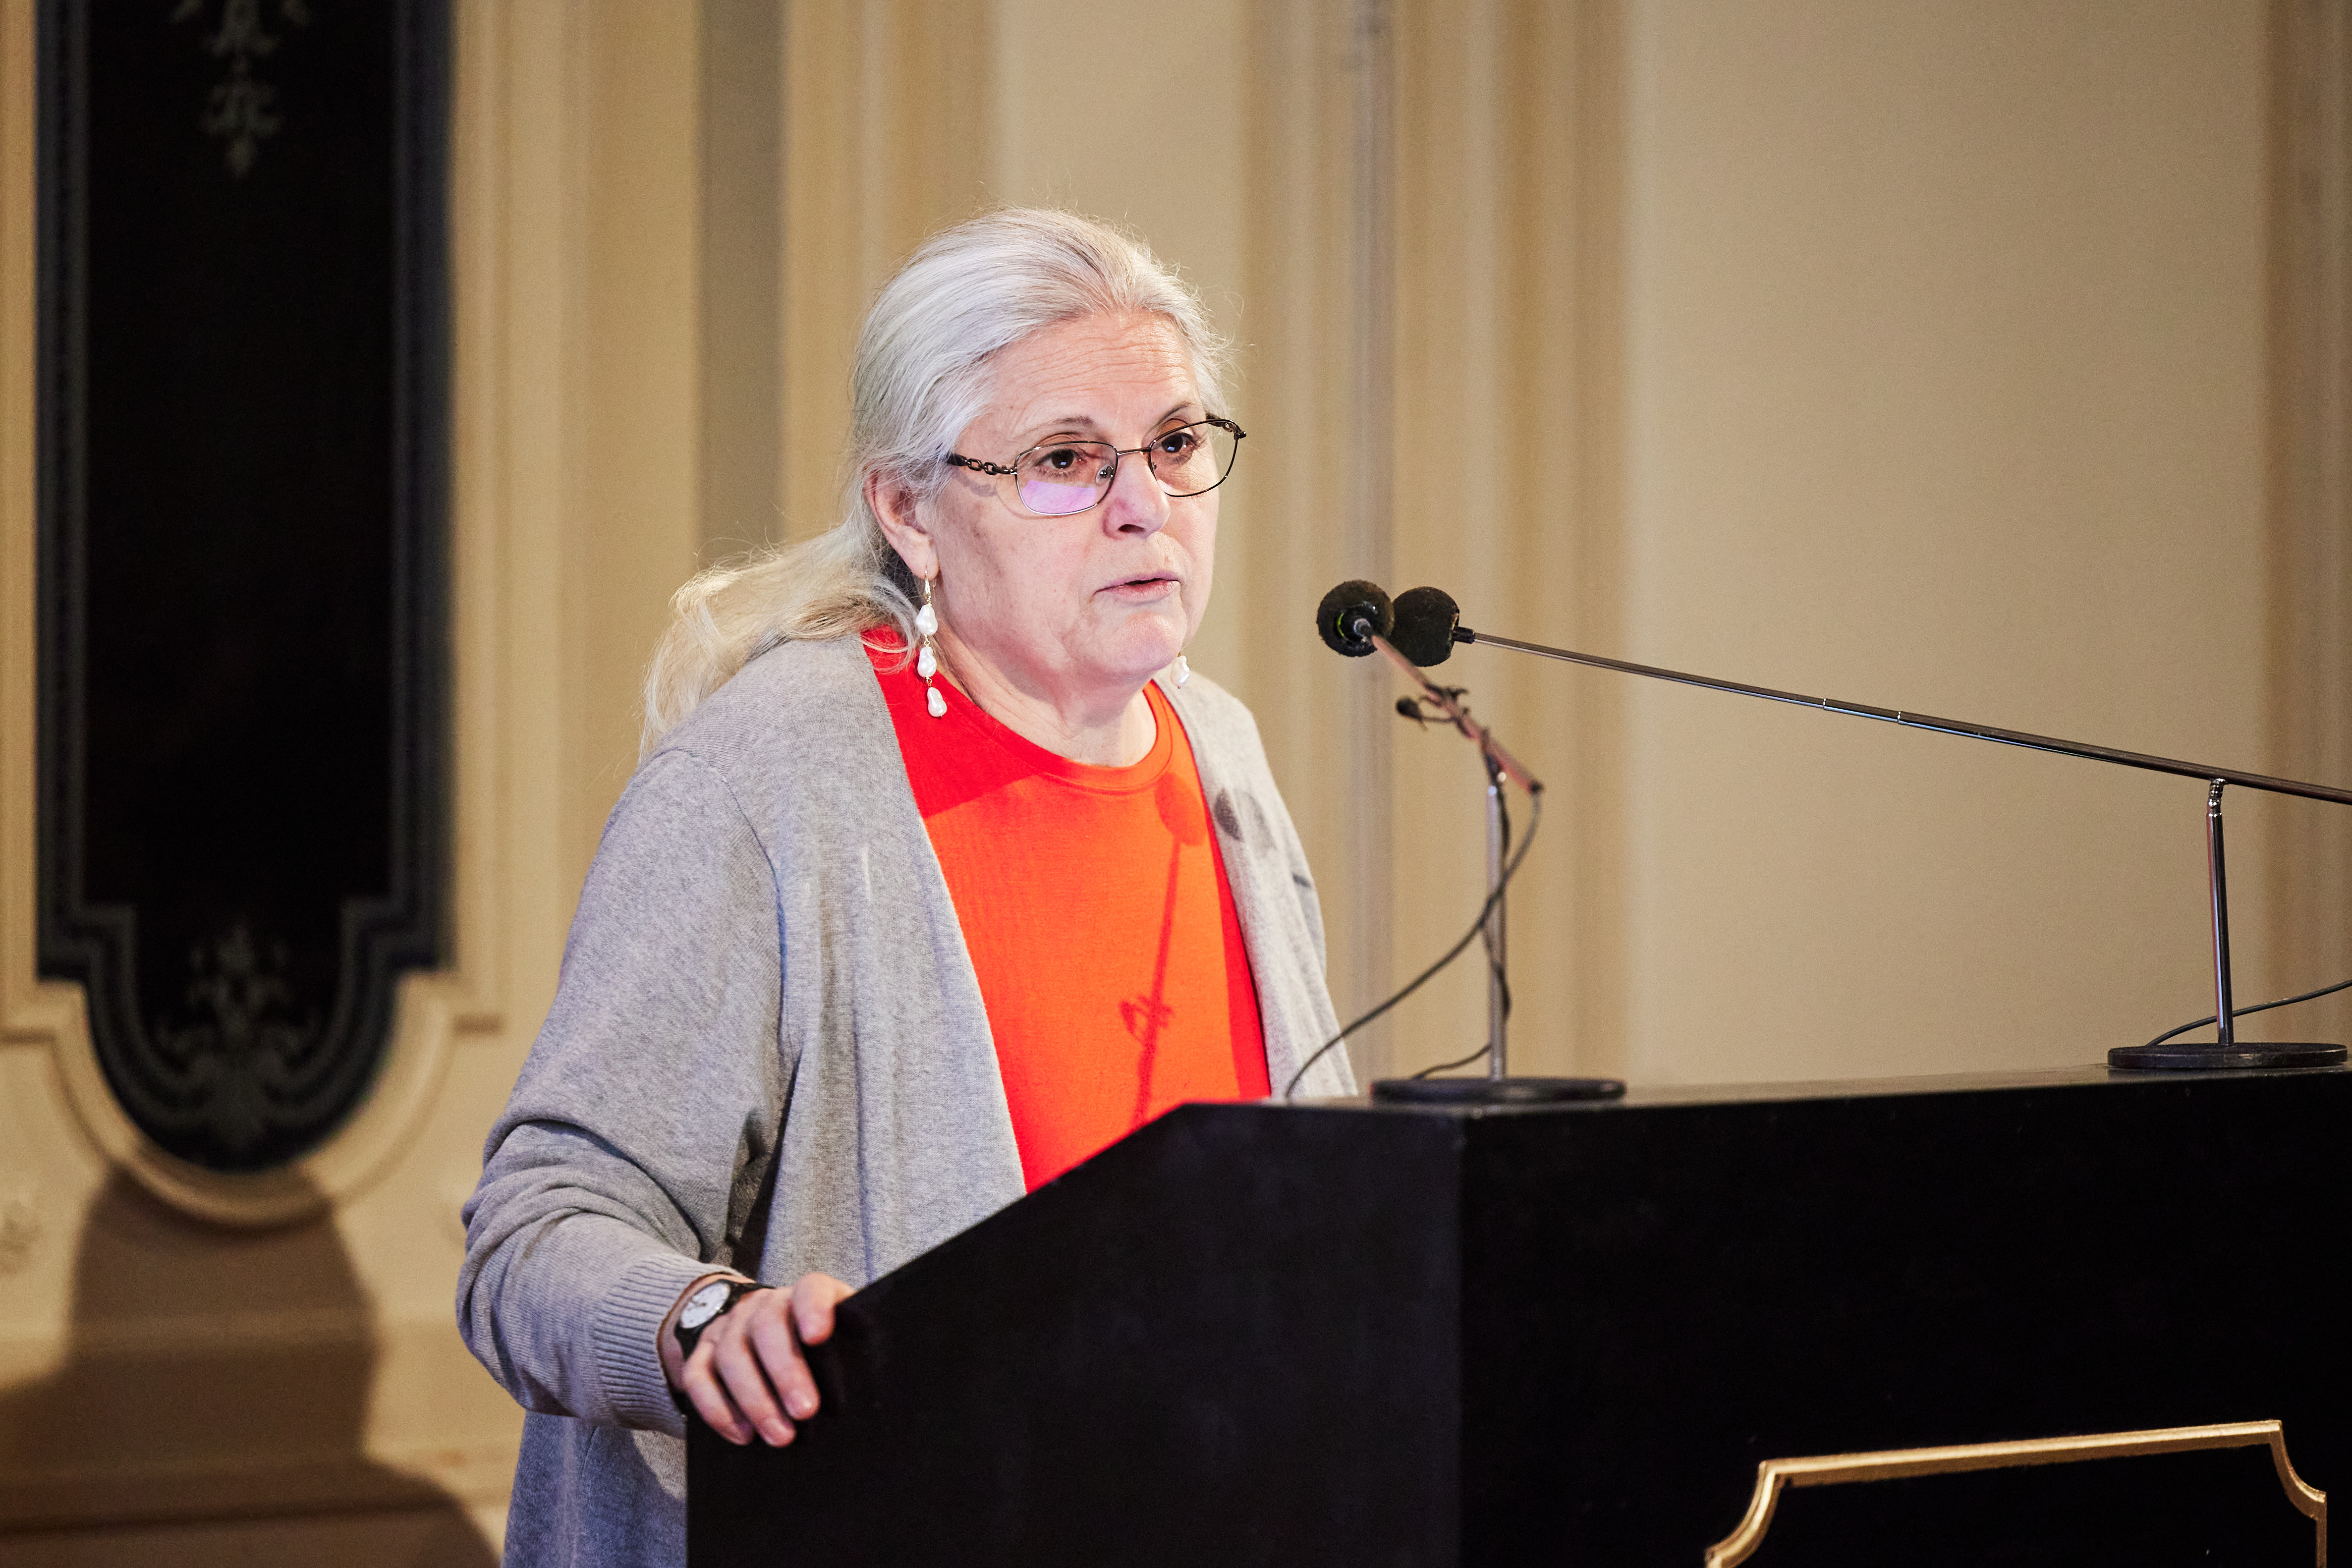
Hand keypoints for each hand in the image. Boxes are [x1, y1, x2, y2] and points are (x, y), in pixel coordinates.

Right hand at [660, 1272, 854, 1445]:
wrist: (768, 1339)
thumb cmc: (824, 1351)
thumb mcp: (846, 1342)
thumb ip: (862, 1348)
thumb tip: (886, 1383)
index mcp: (806, 1296)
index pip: (811, 1289)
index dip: (814, 1308)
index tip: (819, 1336)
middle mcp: (764, 1305)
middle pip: (767, 1326)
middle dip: (785, 1372)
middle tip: (806, 1412)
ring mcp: (729, 1326)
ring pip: (732, 1354)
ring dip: (755, 1400)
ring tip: (780, 1437)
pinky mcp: (702, 1353)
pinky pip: (698, 1377)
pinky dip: (717, 1409)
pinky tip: (742, 1436)